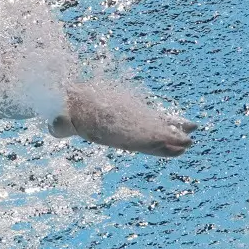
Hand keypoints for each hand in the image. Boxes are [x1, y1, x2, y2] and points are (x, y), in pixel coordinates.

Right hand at [55, 82, 197, 157]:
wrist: (65, 105)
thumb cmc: (62, 112)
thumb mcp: (59, 117)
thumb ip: (59, 122)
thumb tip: (56, 122)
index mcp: (108, 134)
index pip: (131, 141)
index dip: (147, 143)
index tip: (162, 143)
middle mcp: (121, 134)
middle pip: (148, 142)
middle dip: (166, 143)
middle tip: (187, 143)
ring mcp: (130, 125)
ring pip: (156, 133)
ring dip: (173, 134)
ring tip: (192, 134)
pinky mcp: (135, 115)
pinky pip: (157, 121)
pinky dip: (173, 122)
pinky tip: (190, 124)